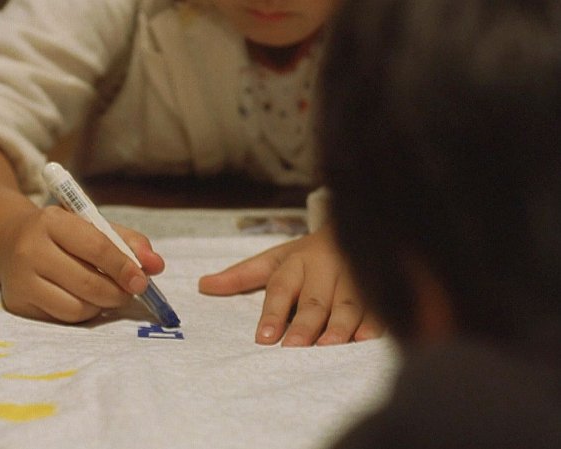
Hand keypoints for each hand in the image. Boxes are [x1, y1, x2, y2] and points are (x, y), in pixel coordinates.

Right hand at [0, 205, 163, 322]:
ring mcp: (20, 278)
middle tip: (131, 292)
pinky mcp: (17, 303)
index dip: (123, 266)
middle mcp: (30, 248)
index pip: (96, 247)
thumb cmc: (61, 235)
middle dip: (118, 292)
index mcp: (52, 221)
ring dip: (102, 305)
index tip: (143, 280)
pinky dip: (84, 313)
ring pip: (77, 307)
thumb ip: (128, 242)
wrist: (9, 241)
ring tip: (106, 294)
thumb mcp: (91, 226)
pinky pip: (63, 318)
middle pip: (88, 283)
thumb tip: (156, 265)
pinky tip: (84, 299)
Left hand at [198, 224, 382, 345]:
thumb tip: (202, 285)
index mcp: (296, 261)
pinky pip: (379, 307)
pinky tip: (366, 340)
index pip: (280, 289)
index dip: (272, 313)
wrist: (359, 225)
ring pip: (348, 303)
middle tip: (294, 348)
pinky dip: (373, 323)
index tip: (263, 338)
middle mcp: (325, 268)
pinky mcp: (381, 287)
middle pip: (313, 300)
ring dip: (339, 326)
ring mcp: (355, 277)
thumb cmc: (308, 254)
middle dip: (304, 324)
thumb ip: (241, 276)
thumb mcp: (274, 259)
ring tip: (328, 347)